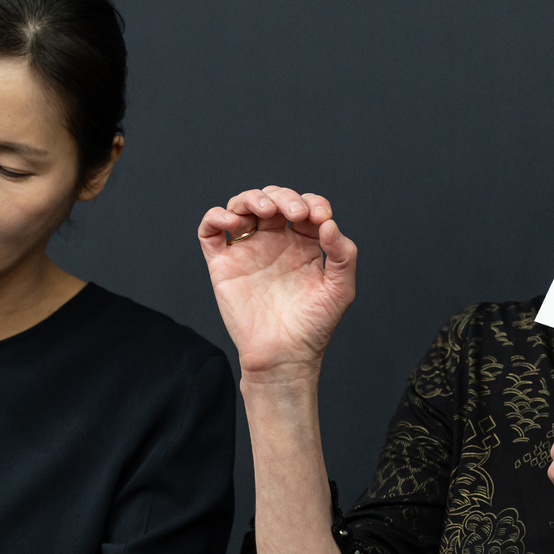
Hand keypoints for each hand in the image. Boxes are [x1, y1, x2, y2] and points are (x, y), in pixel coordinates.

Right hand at [199, 187, 356, 381]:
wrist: (284, 356)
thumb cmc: (314, 327)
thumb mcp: (339, 289)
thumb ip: (343, 254)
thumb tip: (328, 223)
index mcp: (304, 245)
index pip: (306, 207)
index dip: (313, 202)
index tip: (320, 217)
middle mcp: (276, 242)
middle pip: (273, 199)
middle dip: (285, 197)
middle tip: (295, 214)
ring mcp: (248, 250)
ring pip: (242, 206)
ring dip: (252, 198)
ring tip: (266, 211)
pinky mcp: (223, 264)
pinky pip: (210, 230)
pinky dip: (216, 216)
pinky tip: (233, 221)